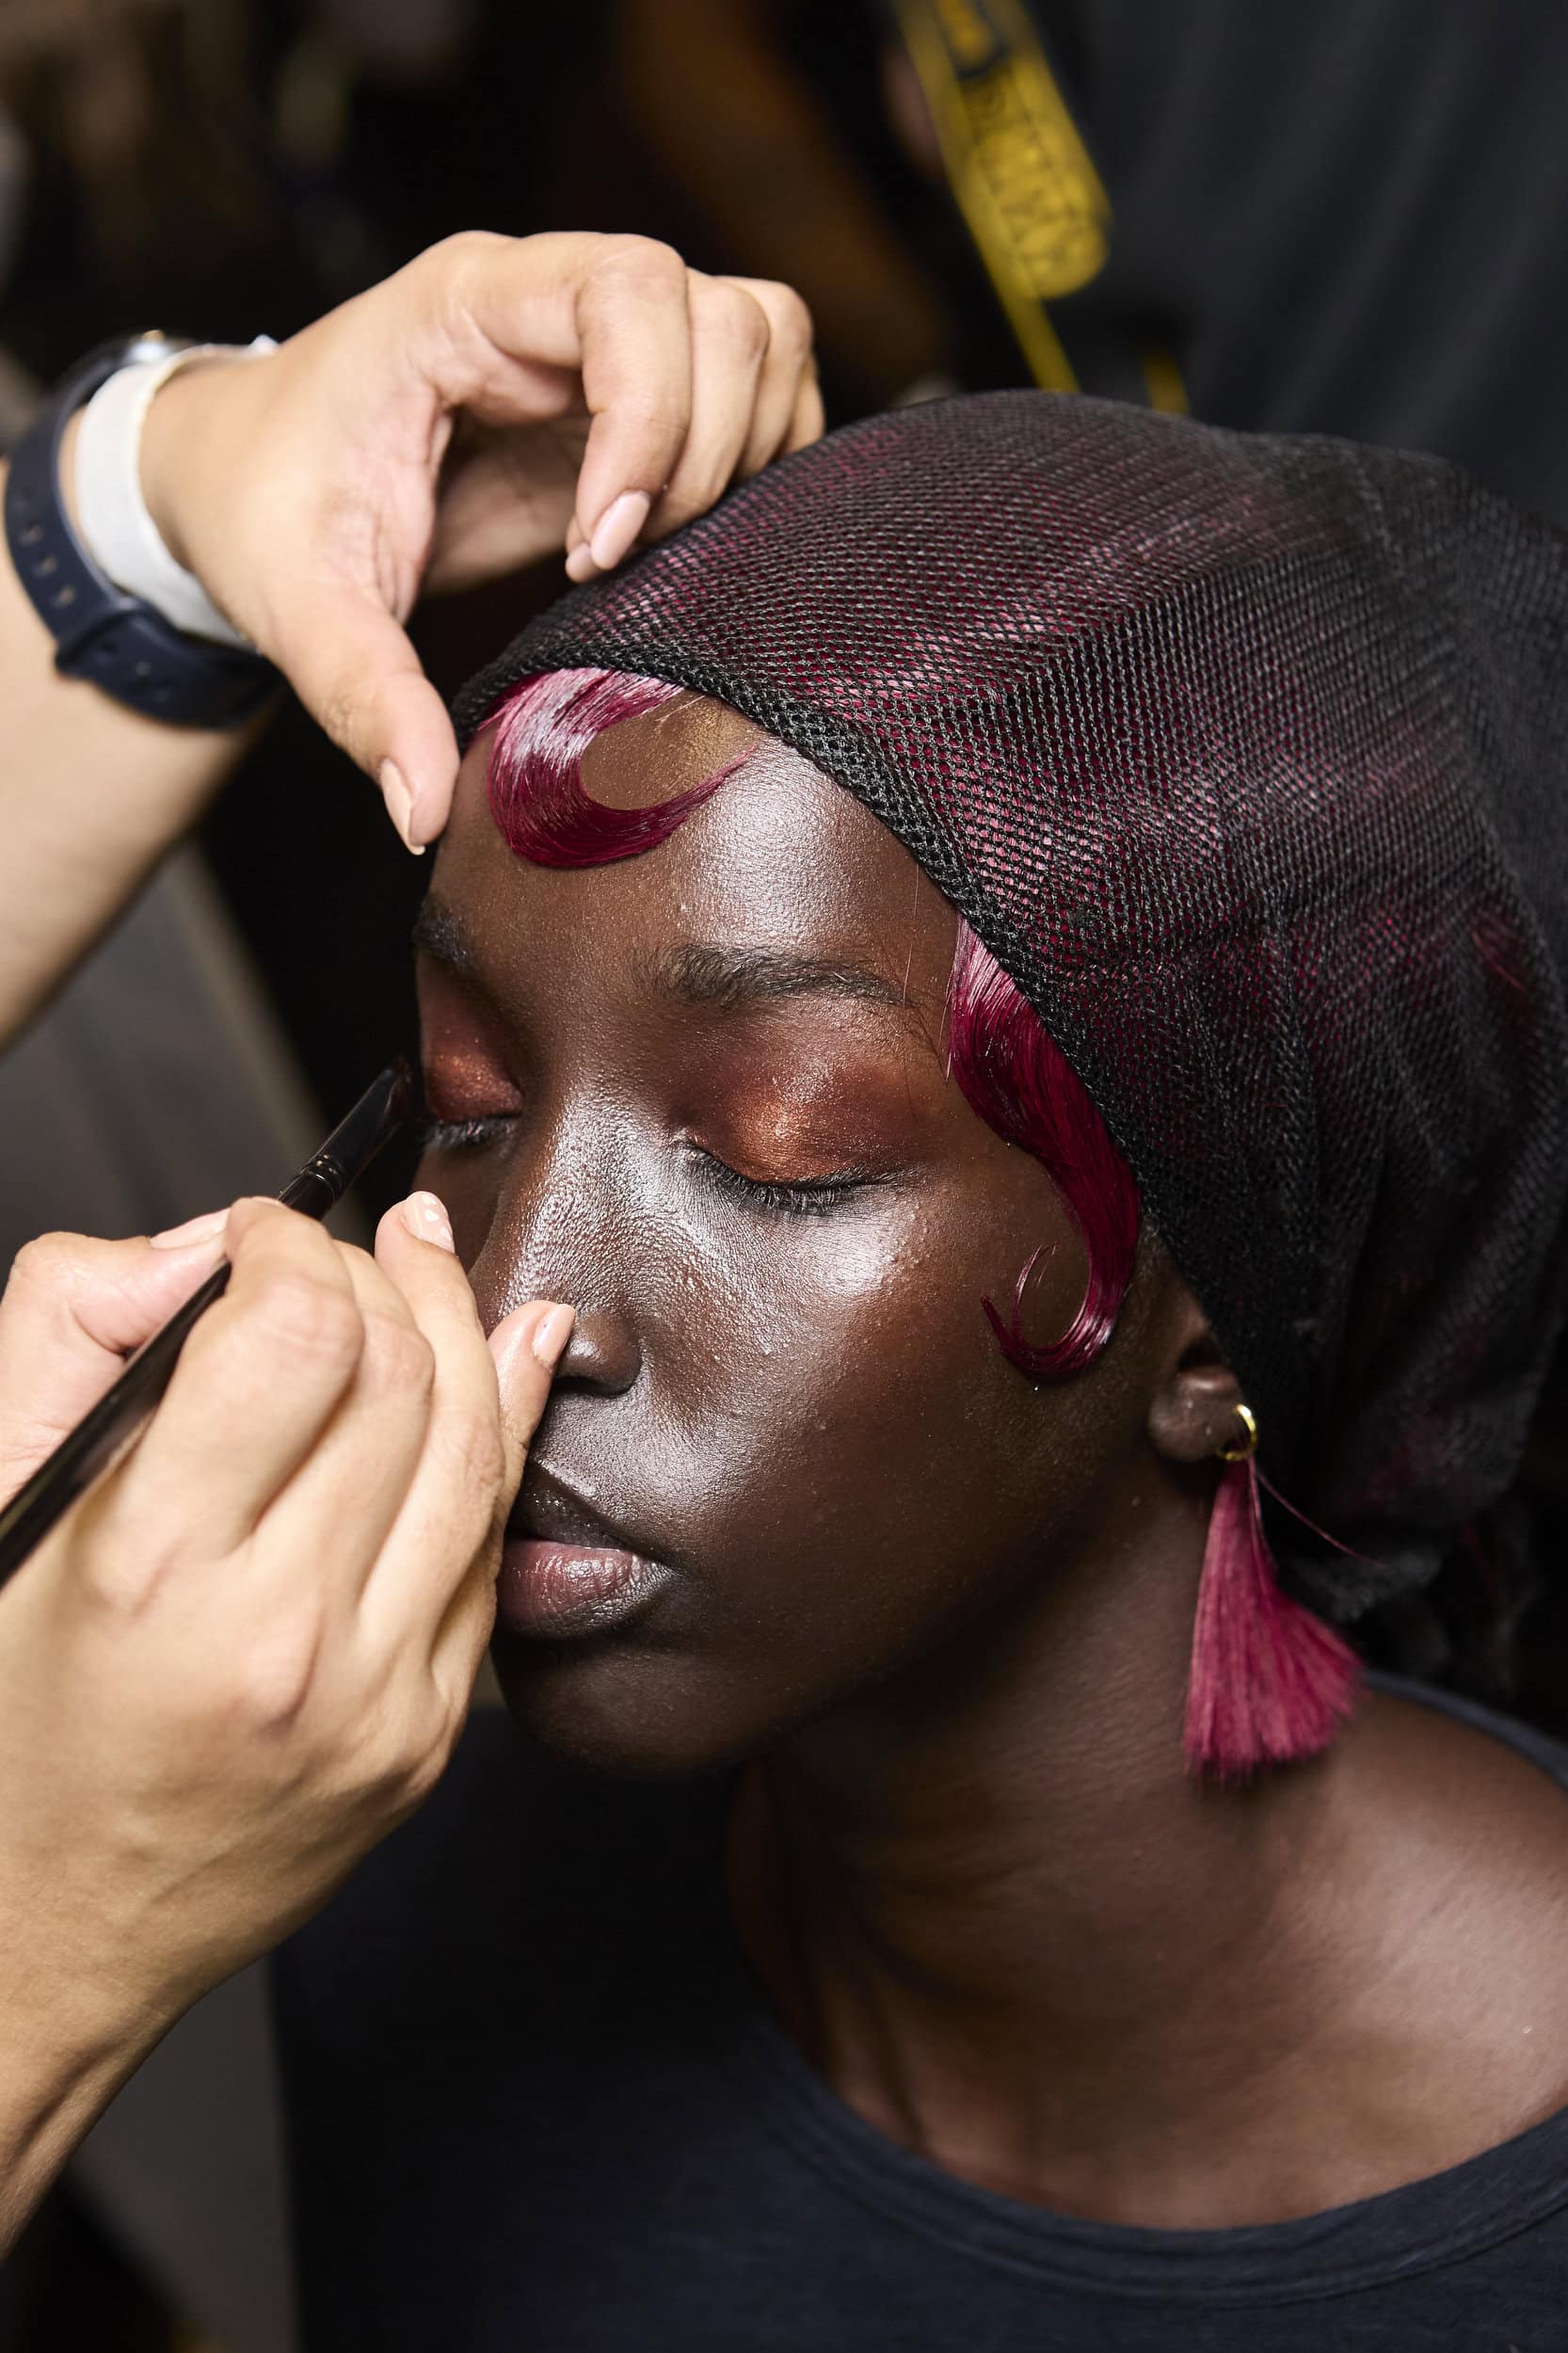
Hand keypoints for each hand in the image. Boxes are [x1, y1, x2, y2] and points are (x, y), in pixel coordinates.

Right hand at [0, 1196, 569, 2243]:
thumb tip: (204, 1249)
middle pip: (404, 1376)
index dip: (289, 1243)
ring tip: (424, 1264)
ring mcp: (380, 1703)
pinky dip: (497, 1440)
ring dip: (459, 1331)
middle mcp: (287, 1644)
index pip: (298, 1333)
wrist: (35, 1938)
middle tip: (334, 1248)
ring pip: (477, 1450)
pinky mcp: (426, 1739)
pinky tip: (496, 1362)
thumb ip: (65, 1331)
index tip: (259, 1232)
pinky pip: (490, 1552)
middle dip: (377, 1274)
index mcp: (154, 1577)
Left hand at [138, 230, 821, 850]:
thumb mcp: (299, 606)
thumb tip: (426, 813)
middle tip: (612, 566)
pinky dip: (755, 461)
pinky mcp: (637, 388)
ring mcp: (603, 335)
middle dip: (700, 460)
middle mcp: (549, 297)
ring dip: (739, 457)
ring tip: (648, 551)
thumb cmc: (265, 507)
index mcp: (464, 306)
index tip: (594, 549)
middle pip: (722, 317)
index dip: (648, 419)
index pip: (626, 291)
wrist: (241, 473)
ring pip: (759, 338)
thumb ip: (365, 699)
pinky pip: (761, 382)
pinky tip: (681, 541)